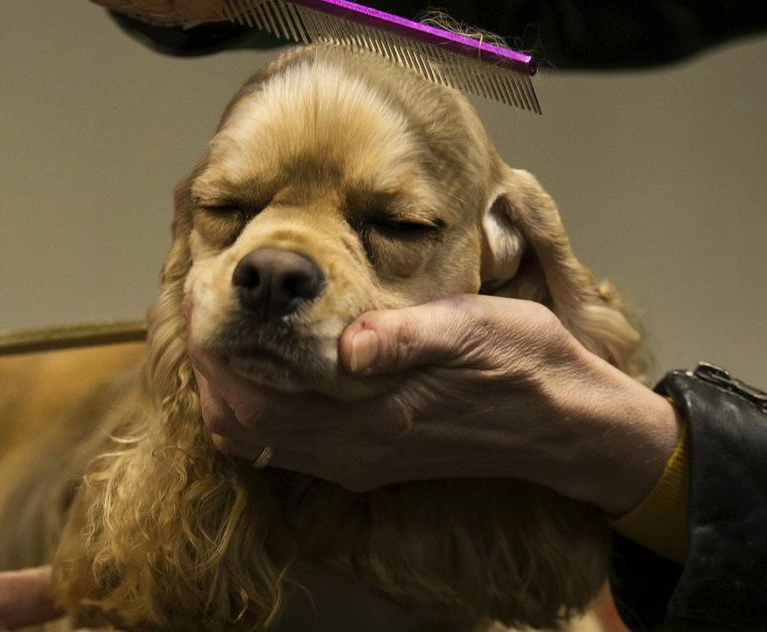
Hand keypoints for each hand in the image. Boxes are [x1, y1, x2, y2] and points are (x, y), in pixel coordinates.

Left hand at [192, 295, 682, 515]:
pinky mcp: (371, 458)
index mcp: (367, 419)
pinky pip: (288, 446)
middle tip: (200, 314)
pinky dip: (259, 409)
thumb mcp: (472, 330)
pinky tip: (268, 366)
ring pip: (260, 442)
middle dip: (209, 373)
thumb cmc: (523, 364)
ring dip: (229, 391)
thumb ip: (406, 339)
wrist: (567, 423)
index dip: (213, 358)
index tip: (198, 307)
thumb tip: (348, 345)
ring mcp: (359, 460)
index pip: (254, 402)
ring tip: (224, 335)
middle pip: (242, 428)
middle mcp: (352, 451)